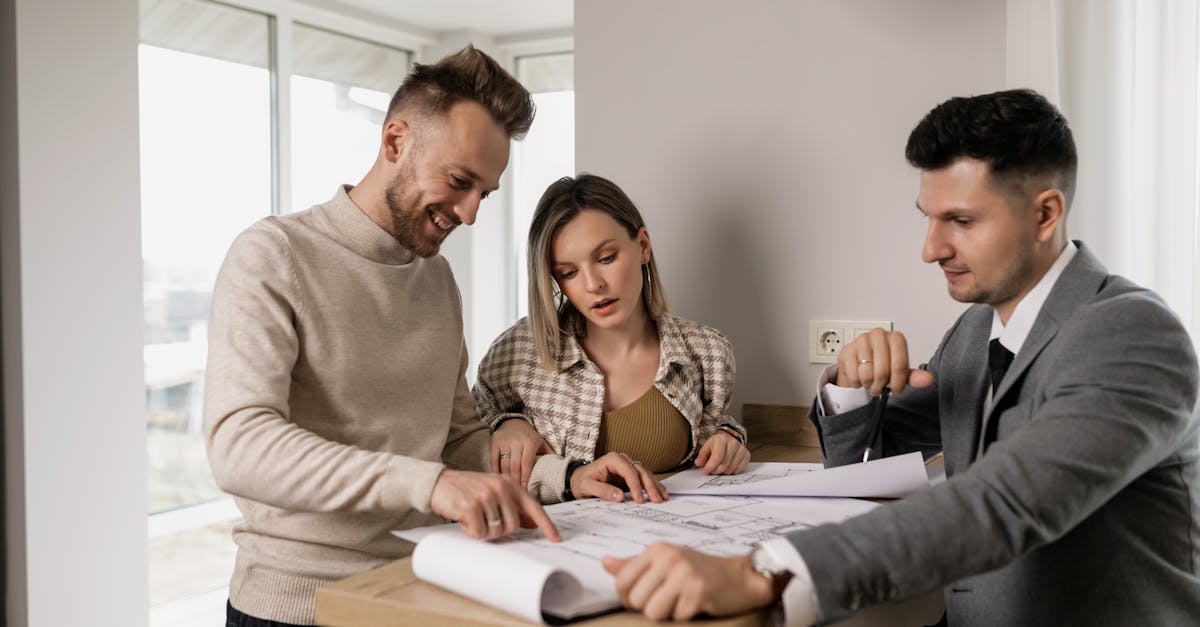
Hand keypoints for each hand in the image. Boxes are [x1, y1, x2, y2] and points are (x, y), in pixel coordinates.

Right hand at [429, 469, 560, 541]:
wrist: (439, 482)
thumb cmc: (468, 489)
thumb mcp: (494, 491)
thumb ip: (513, 505)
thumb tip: (532, 523)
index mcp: (510, 484)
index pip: (533, 507)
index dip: (546, 524)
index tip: (556, 538)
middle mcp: (501, 488)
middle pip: (513, 526)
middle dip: (499, 531)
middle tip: (485, 521)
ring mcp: (486, 496)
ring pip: (496, 532)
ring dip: (483, 531)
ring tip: (473, 517)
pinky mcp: (471, 507)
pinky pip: (480, 533)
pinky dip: (471, 531)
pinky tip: (464, 519)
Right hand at [490, 418, 550, 485]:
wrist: (512, 421)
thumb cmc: (528, 435)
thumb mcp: (540, 442)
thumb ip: (548, 454)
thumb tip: (558, 468)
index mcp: (530, 442)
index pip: (527, 463)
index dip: (526, 476)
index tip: (525, 487)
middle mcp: (517, 442)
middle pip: (515, 466)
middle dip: (516, 480)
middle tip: (517, 491)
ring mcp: (505, 442)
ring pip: (504, 464)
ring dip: (507, 477)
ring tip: (510, 487)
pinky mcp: (495, 443)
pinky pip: (494, 460)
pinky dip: (495, 471)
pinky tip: (499, 479)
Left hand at [572, 452, 668, 503]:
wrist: (578, 480)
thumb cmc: (581, 481)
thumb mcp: (587, 486)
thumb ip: (603, 491)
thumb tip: (619, 497)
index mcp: (612, 459)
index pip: (629, 471)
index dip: (636, 486)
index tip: (639, 500)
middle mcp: (622, 460)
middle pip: (641, 471)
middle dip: (650, 486)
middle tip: (656, 500)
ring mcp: (627, 466)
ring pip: (645, 474)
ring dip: (654, 486)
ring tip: (662, 498)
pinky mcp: (630, 474)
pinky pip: (644, 479)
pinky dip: (653, 486)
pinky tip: (660, 492)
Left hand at [602, 543, 774, 620]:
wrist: (741, 577)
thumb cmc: (700, 570)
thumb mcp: (665, 561)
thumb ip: (634, 565)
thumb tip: (605, 563)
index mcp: (657, 550)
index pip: (622, 580)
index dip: (628, 597)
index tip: (643, 597)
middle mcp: (669, 558)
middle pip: (636, 599)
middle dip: (649, 607)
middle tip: (667, 600)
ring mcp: (683, 574)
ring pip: (653, 612)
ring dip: (667, 614)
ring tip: (680, 602)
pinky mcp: (698, 592)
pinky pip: (676, 618)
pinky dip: (685, 616)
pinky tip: (696, 604)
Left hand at [694, 431, 749, 474]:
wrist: (728, 437)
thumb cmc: (716, 444)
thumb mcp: (706, 447)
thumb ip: (702, 456)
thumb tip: (698, 463)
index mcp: (721, 439)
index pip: (717, 457)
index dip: (710, 467)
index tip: (705, 471)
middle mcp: (733, 443)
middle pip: (723, 465)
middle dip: (715, 470)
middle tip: (711, 469)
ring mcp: (741, 449)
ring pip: (730, 469)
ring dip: (723, 472)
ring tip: (719, 466)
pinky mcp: (746, 455)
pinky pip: (738, 470)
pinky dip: (731, 471)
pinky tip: (727, 466)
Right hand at [836, 328, 934, 394]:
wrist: (859, 362)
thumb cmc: (882, 365)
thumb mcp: (901, 372)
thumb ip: (914, 376)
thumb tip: (928, 379)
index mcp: (896, 338)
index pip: (899, 365)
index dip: (898, 382)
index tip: (896, 389)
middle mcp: (879, 334)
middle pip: (883, 371)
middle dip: (881, 385)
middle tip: (880, 386)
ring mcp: (861, 340)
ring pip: (867, 375)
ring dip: (869, 384)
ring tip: (870, 381)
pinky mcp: (847, 350)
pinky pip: (854, 376)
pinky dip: (857, 383)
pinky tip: (859, 376)